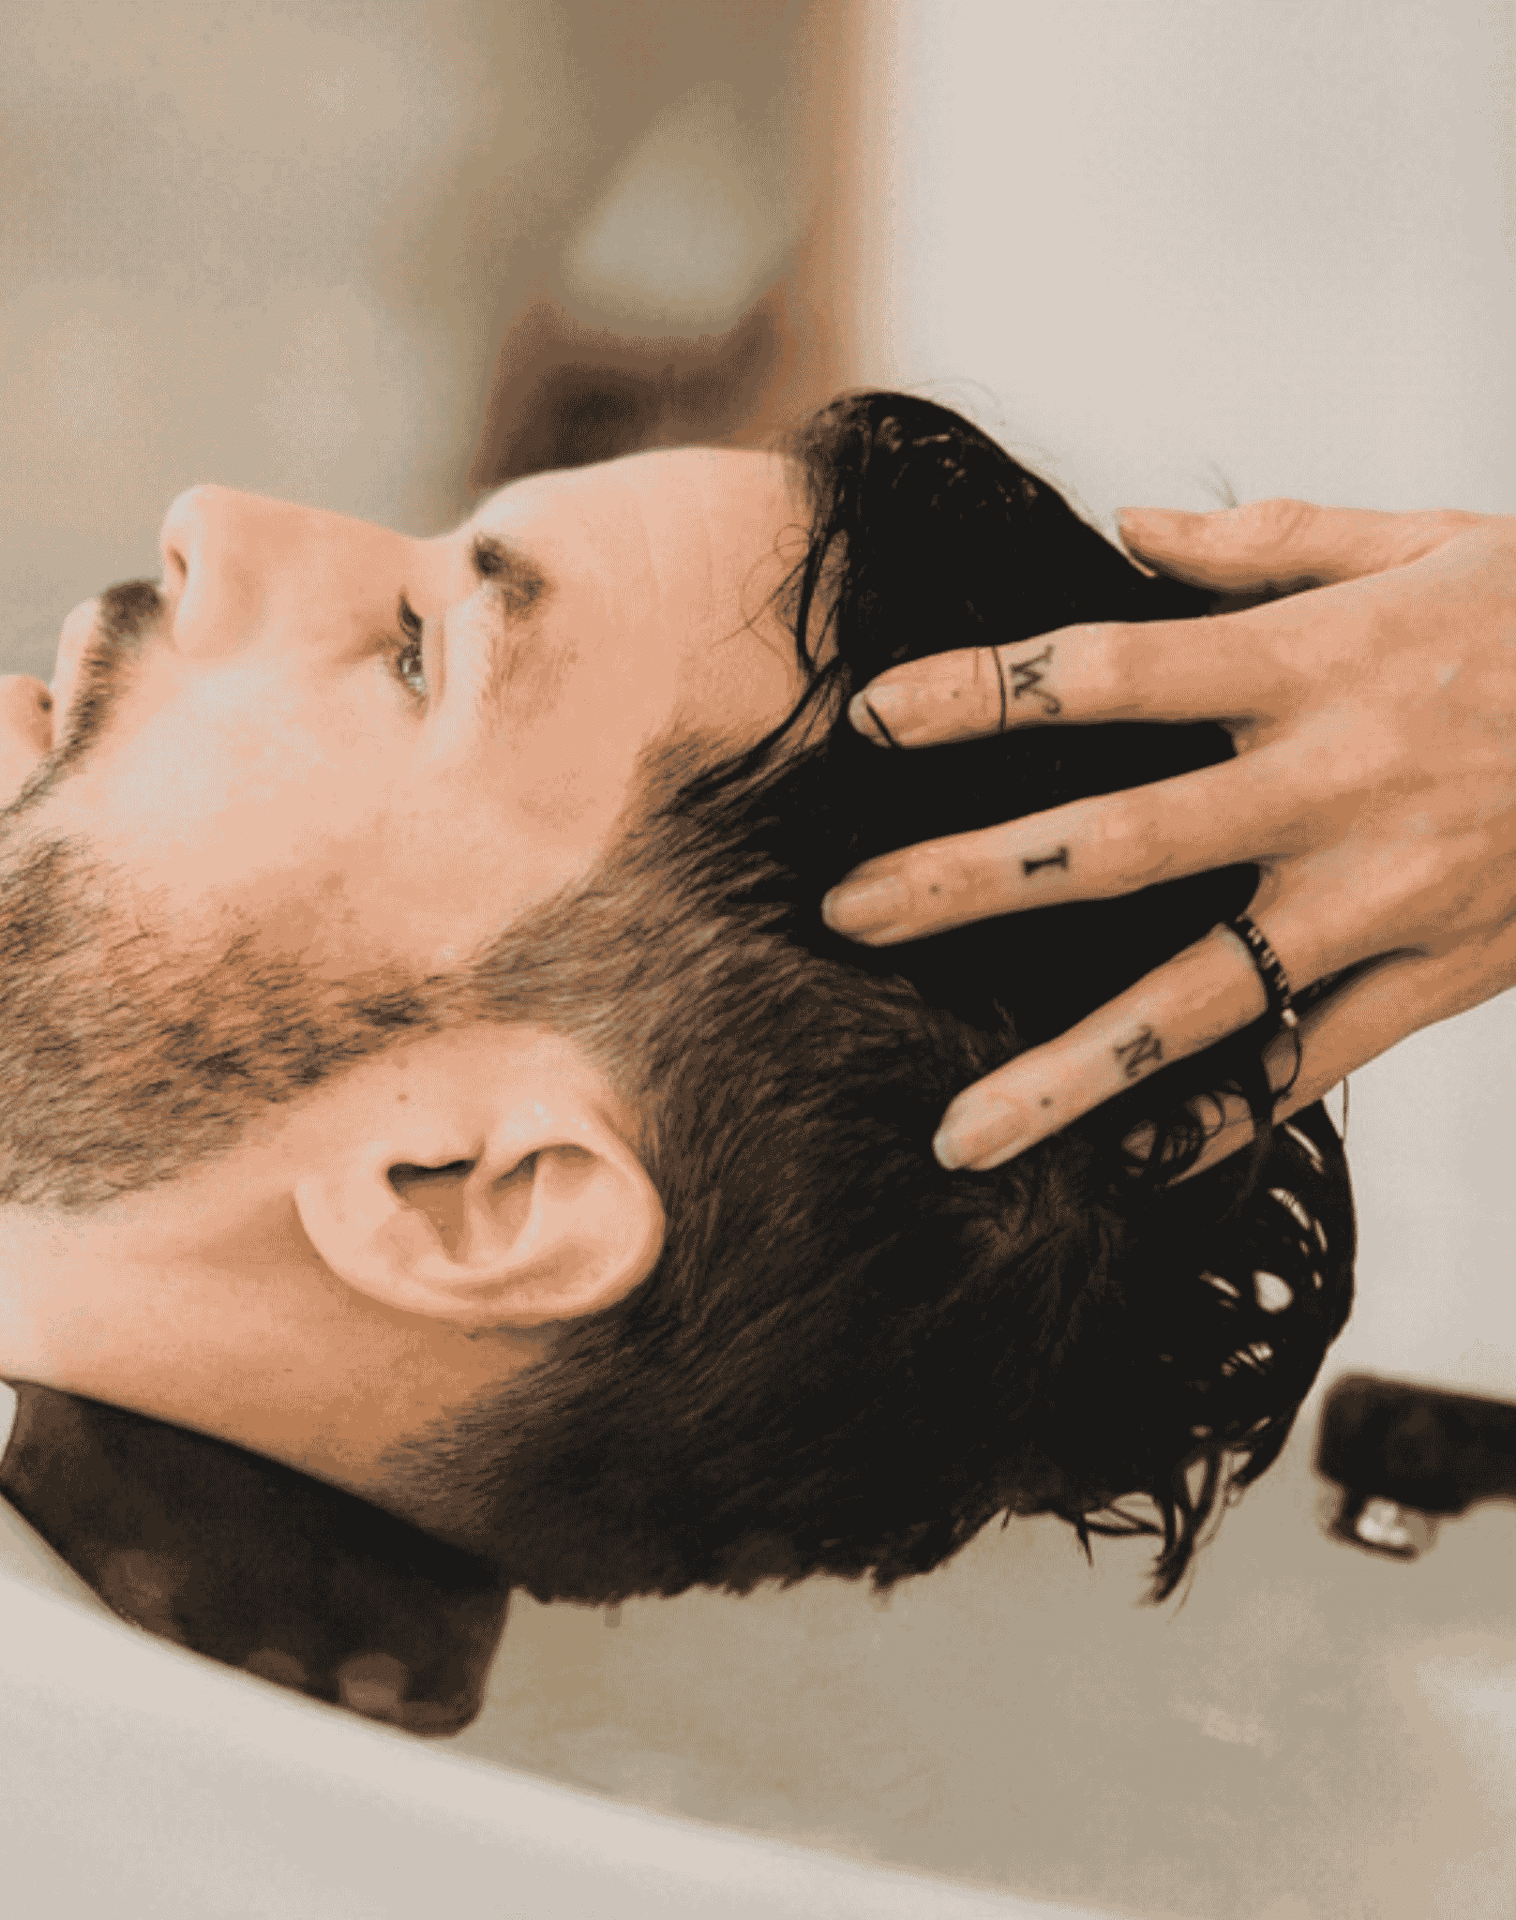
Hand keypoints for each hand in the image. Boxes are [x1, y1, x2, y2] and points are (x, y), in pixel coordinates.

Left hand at [821, 499, 1515, 1172]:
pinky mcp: (1446, 977)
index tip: (871, 718)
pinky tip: (1122, 1171)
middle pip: (1118, 845)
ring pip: (1203, 999)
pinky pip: (1316, 1067)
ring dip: (1069, 1071)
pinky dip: (1218, 1123)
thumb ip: (1269, 543)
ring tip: (957, 1136)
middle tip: (848, 918)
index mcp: (1316, 664)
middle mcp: (1334, 785)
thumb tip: (1128, 531)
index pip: (1108, 673)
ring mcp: (1388, 898)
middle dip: (971, 882)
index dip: (981, 693)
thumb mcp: (1428, 540)